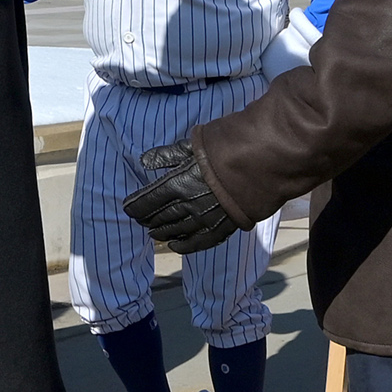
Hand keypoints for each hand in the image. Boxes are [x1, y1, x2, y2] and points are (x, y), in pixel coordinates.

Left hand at [124, 141, 241, 253]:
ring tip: (154, 233)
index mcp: (177, 184)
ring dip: (163, 232)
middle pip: (159, 218)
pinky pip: (200, 242)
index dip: (135, 207)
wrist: (263, 161)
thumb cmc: (227, 148)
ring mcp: (206, 218)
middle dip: (147, 219)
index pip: (146, 202)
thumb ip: (167, 155)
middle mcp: (188, 205)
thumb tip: (144, 161)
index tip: (128, 208)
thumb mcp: (193, 145)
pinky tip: (175, 246)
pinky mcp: (224, 226)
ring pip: (176, 231)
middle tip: (140, 220)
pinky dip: (185, 246)